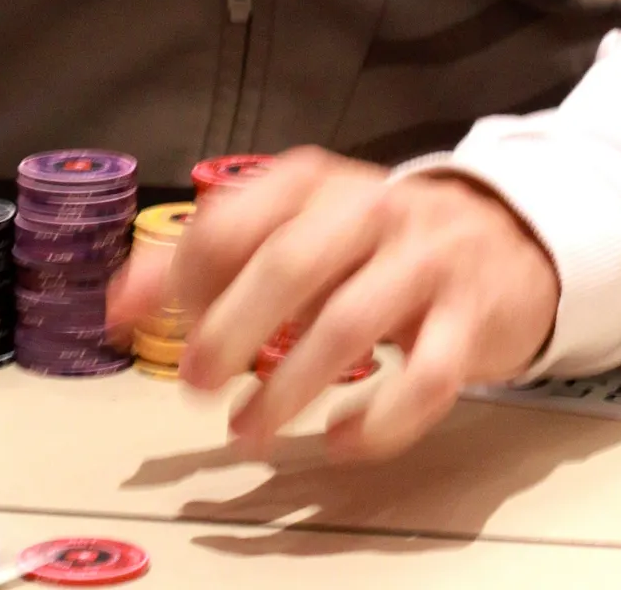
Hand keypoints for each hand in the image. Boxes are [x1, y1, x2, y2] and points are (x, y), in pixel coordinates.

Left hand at [108, 147, 558, 460]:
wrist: (503, 236)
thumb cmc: (375, 240)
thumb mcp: (297, 226)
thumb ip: (212, 258)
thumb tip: (117, 304)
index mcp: (314, 180)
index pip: (234, 217)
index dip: (186, 277)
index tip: (159, 325)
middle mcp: (370, 209)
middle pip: (290, 266)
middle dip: (232, 331)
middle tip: (196, 384)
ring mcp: (425, 262)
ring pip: (350, 326)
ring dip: (289, 387)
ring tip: (250, 430)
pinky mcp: (470, 321)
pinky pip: (423, 381)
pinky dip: (376, 422)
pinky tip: (339, 440)